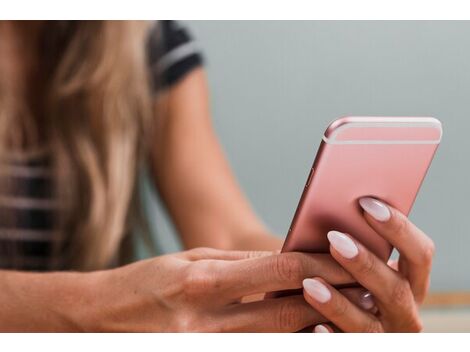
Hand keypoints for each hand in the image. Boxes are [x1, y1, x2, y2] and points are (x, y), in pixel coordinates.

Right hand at [85, 247, 370, 331]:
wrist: (100, 317)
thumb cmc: (147, 281)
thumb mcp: (192, 259)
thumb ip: (242, 266)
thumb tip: (288, 262)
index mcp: (201, 281)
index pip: (278, 271)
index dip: (321, 265)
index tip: (348, 258)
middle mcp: (205, 321)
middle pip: (287, 312)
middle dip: (332, 299)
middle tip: (366, 289)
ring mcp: (204, 346)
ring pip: (279, 340)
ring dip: (318, 327)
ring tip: (350, 314)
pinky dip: (286, 343)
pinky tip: (307, 334)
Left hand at [302, 197, 433, 332]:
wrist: (346, 323)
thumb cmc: (350, 280)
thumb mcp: (362, 264)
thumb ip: (360, 245)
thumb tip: (336, 208)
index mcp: (411, 283)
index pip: (420, 254)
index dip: (398, 228)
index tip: (366, 203)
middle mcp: (405, 312)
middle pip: (395, 290)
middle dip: (365, 263)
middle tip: (335, 239)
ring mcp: (384, 336)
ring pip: (367, 325)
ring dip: (339, 303)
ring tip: (310, 284)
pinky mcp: (359, 349)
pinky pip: (346, 345)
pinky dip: (330, 335)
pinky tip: (314, 325)